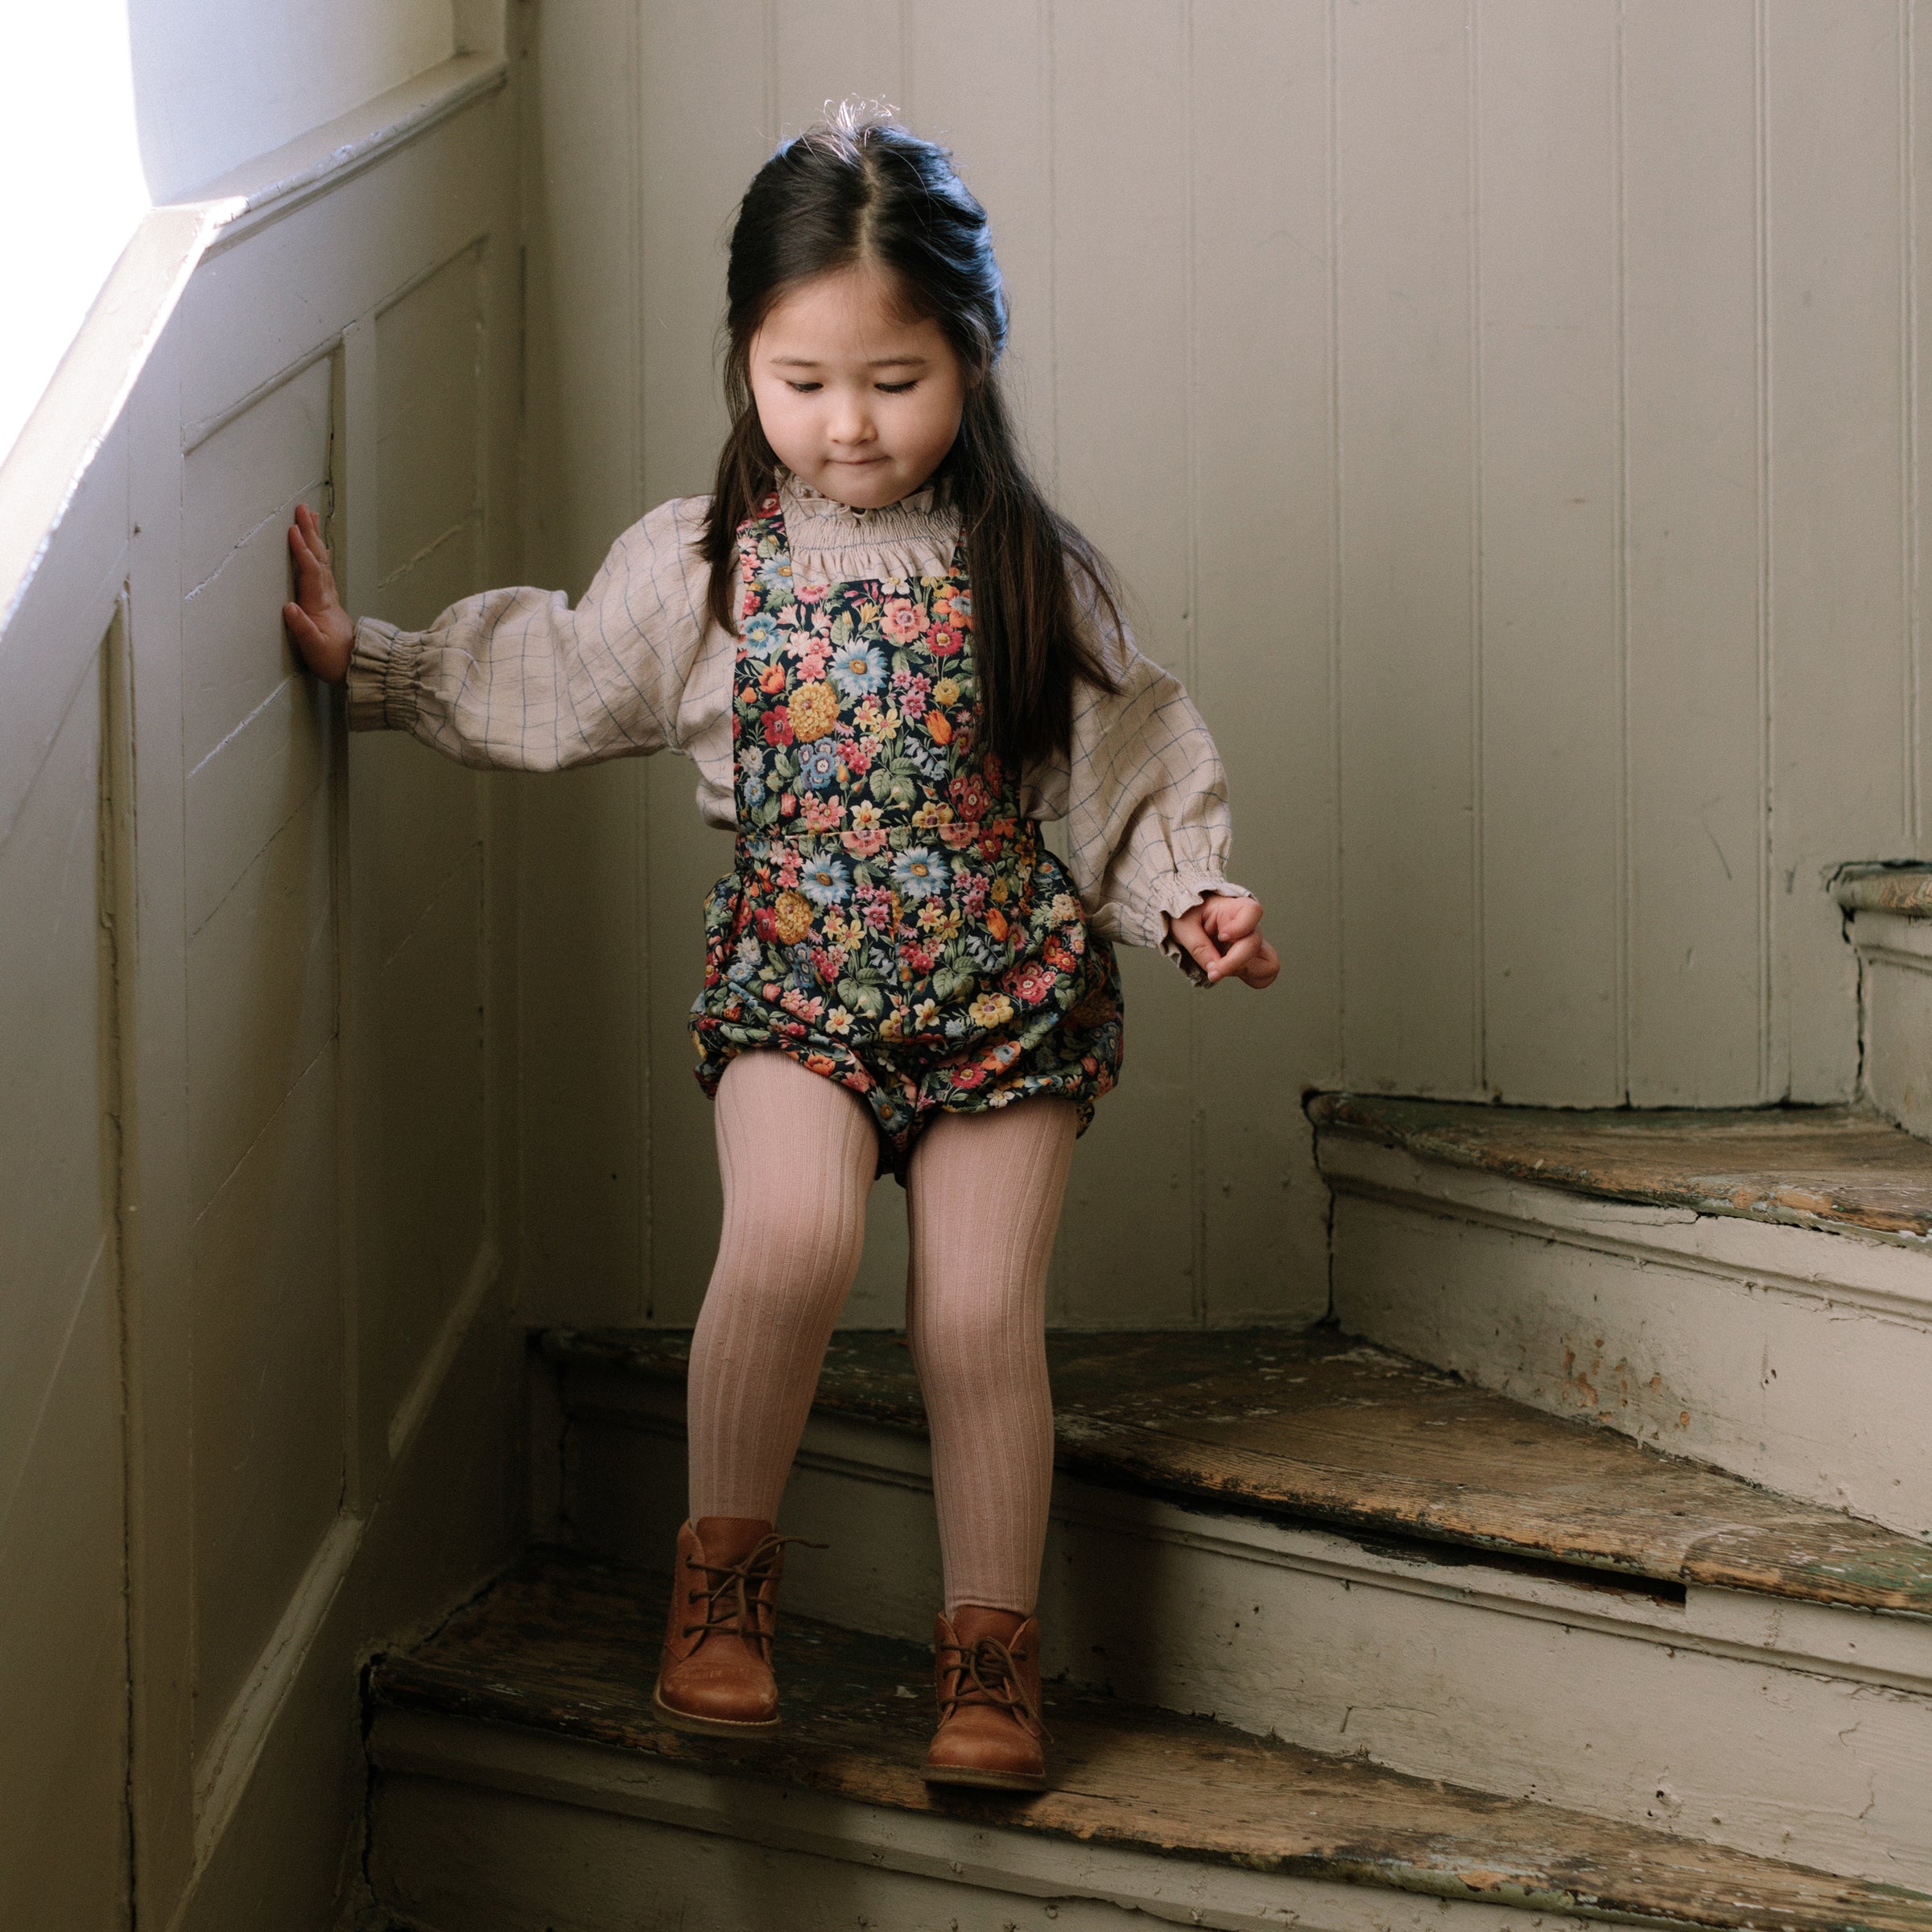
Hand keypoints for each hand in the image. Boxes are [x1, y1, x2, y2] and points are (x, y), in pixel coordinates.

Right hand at [283, 502, 354, 683]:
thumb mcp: (314, 648)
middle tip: (302, 509)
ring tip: (309, 517)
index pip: (309, 571)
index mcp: (319, 604)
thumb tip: (289, 608)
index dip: (301, 551)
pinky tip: (317, 547)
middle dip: (309, 532)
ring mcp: (328, 596)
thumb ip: (302, 628)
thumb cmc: (334, 660)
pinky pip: (322, 569)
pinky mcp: (328, 600)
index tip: (293, 530)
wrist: (357, 667)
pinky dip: (318, 554)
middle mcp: (325, 595)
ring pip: (321, 560)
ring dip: (314, 538)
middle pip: (318, 558)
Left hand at [1164, 892, 1279, 988]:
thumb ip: (1198, 946)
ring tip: (1223, 972)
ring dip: (1247, 973)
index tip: (1222, 936)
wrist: (1192, 919)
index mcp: (1233, 909)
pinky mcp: (1252, 959)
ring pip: (1269, 963)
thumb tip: (1213, 968)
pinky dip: (1252, 979)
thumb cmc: (1189, 915)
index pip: (1253, 911)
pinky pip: (1265, 974)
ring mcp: (1253, 944)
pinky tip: (1231, 974)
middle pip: (1254, 944)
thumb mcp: (1184, 926)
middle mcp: (1249, 926)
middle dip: (1233, 963)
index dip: (1241, 926)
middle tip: (1212, 972)